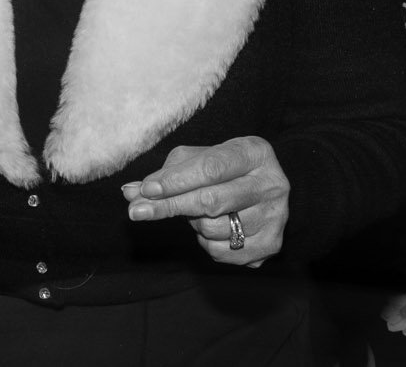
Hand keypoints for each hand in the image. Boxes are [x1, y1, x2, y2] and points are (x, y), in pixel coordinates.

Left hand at [123, 136, 288, 266]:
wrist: (261, 189)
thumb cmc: (222, 169)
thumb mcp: (197, 159)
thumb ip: (165, 174)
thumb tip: (130, 193)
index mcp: (255, 152)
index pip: (211, 168)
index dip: (176, 181)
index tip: (146, 190)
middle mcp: (272, 184)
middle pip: (211, 201)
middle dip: (169, 207)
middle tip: (136, 211)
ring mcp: (275, 217)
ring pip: (213, 228)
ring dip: (192, 223)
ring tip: (199, 210)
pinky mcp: (271, 245)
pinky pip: (221, 252)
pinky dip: (205, 243)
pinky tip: (214, 226)